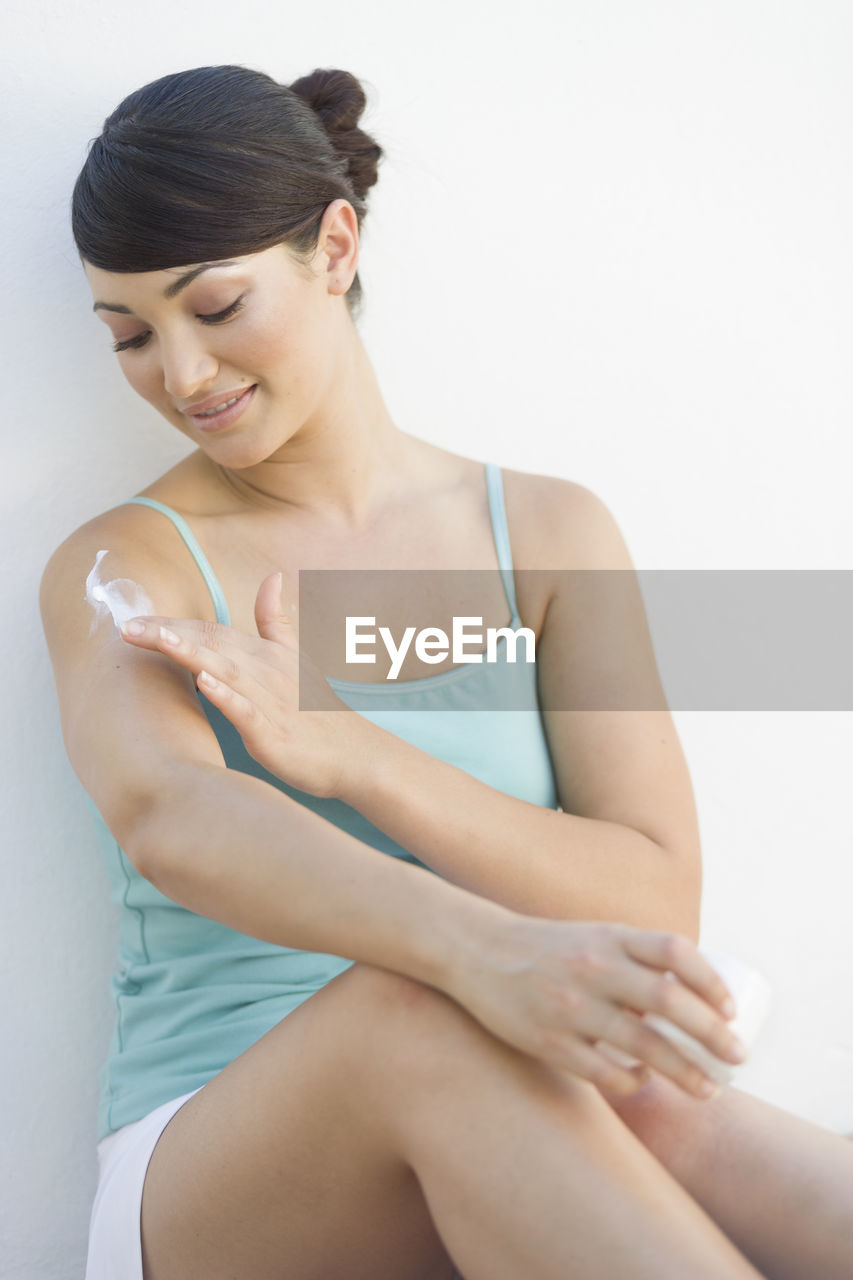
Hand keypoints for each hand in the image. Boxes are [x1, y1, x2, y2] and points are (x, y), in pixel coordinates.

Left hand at [119, 571, 368, 798]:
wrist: (358, 755)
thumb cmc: (320, 712)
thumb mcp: (298, 658)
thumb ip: (277, 620)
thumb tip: (272, 577)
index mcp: (265, 655)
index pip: (212, 631)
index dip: (172, 623)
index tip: (133, 618)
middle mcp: (266, 672)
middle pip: (212, 644)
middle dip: (168, 634)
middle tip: (126, 625)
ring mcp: (272, 702)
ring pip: (226, 671)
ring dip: (190, 653)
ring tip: (158, 640)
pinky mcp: (276, 734)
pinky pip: (249, 711)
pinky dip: (227, 695)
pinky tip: (204, 682)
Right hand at [448, 917, 742, 1100]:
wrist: (476, 950)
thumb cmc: (548, 948)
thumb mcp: (593, 936)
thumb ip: (636, 958)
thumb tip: (694, 996)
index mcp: (609, 936)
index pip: (675, 952)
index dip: (711, 981)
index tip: (731, 1010)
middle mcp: (593, 967)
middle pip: (669, 1002)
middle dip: (712, 1035)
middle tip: (737, 1058)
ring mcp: (570, 1006)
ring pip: (644, 1046)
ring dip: (685, 1072)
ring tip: (708, 1089)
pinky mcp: (548, 1041)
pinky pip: (605, 1072)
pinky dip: (634, 1082)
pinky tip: (644, 1082)